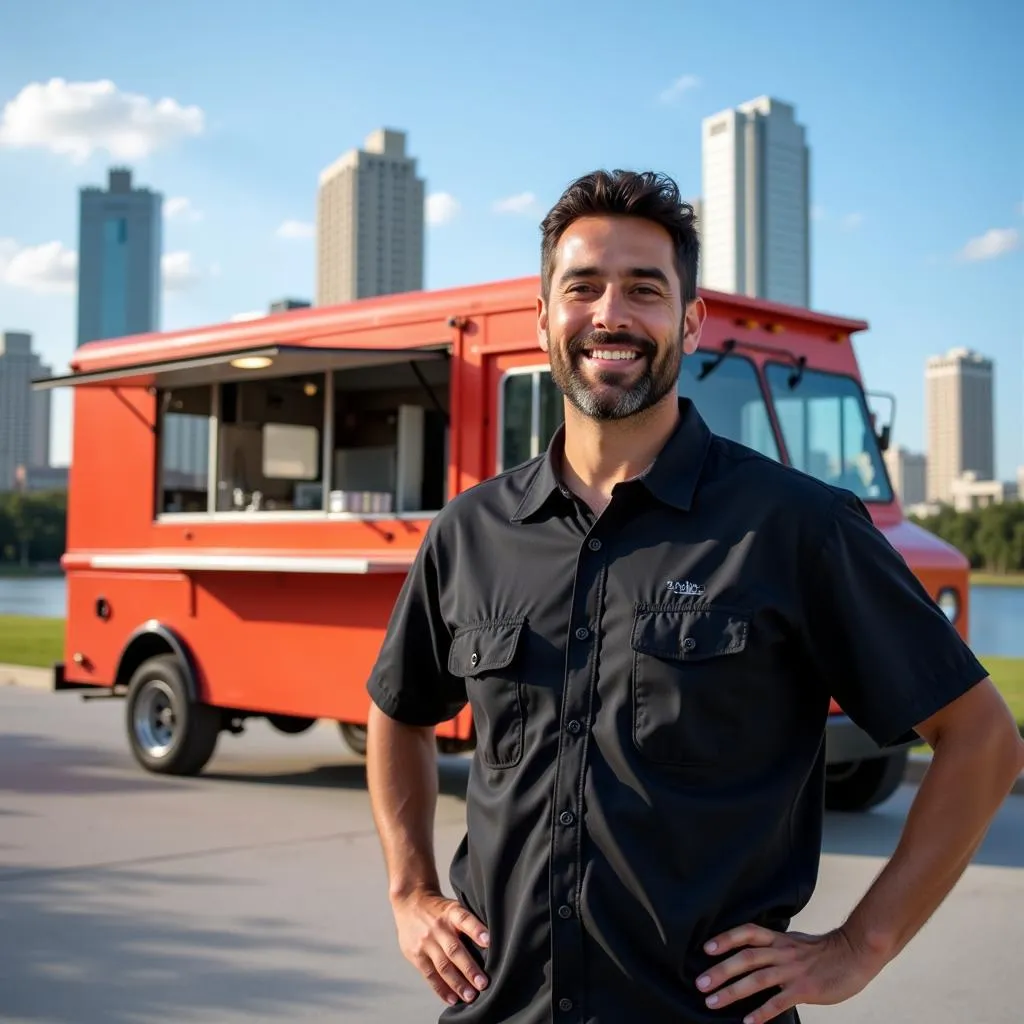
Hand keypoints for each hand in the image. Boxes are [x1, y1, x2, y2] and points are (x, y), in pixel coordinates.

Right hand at [392, 889, 490, 1006]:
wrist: (410, 902)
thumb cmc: (440, 909)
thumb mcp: (453, 907)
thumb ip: (467, 923)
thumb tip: (491, 945)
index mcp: (451, 912)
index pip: (465, 919)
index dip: (476, 930)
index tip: (489, 941)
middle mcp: (438, 927)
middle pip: (454, 949)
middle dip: (469, 968)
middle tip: (483, 983)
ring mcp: (426, 942)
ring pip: (443, 966)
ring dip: (457, 983)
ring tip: (470, 996)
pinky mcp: (416, 955)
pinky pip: (430, 975)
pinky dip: (442, 988)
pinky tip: (452, 998)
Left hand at [695, 923, 881, 1022]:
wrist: (856, 952)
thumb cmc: (825, 951)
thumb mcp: (796, 942)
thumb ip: (775, 948)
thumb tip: (754, 954)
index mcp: (779, 939)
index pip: (748, 933)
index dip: (726, 938)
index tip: (706, 948)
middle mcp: (782, 952)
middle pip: (746, 958)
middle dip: (721, 970)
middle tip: (700, 983)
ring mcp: (793, 970)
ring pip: (757, 979)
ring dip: (732, 991)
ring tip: (712, 1002)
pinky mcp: (805, 989)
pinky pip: (779, 1001)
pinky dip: (762, 1012)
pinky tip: (748, 1022)